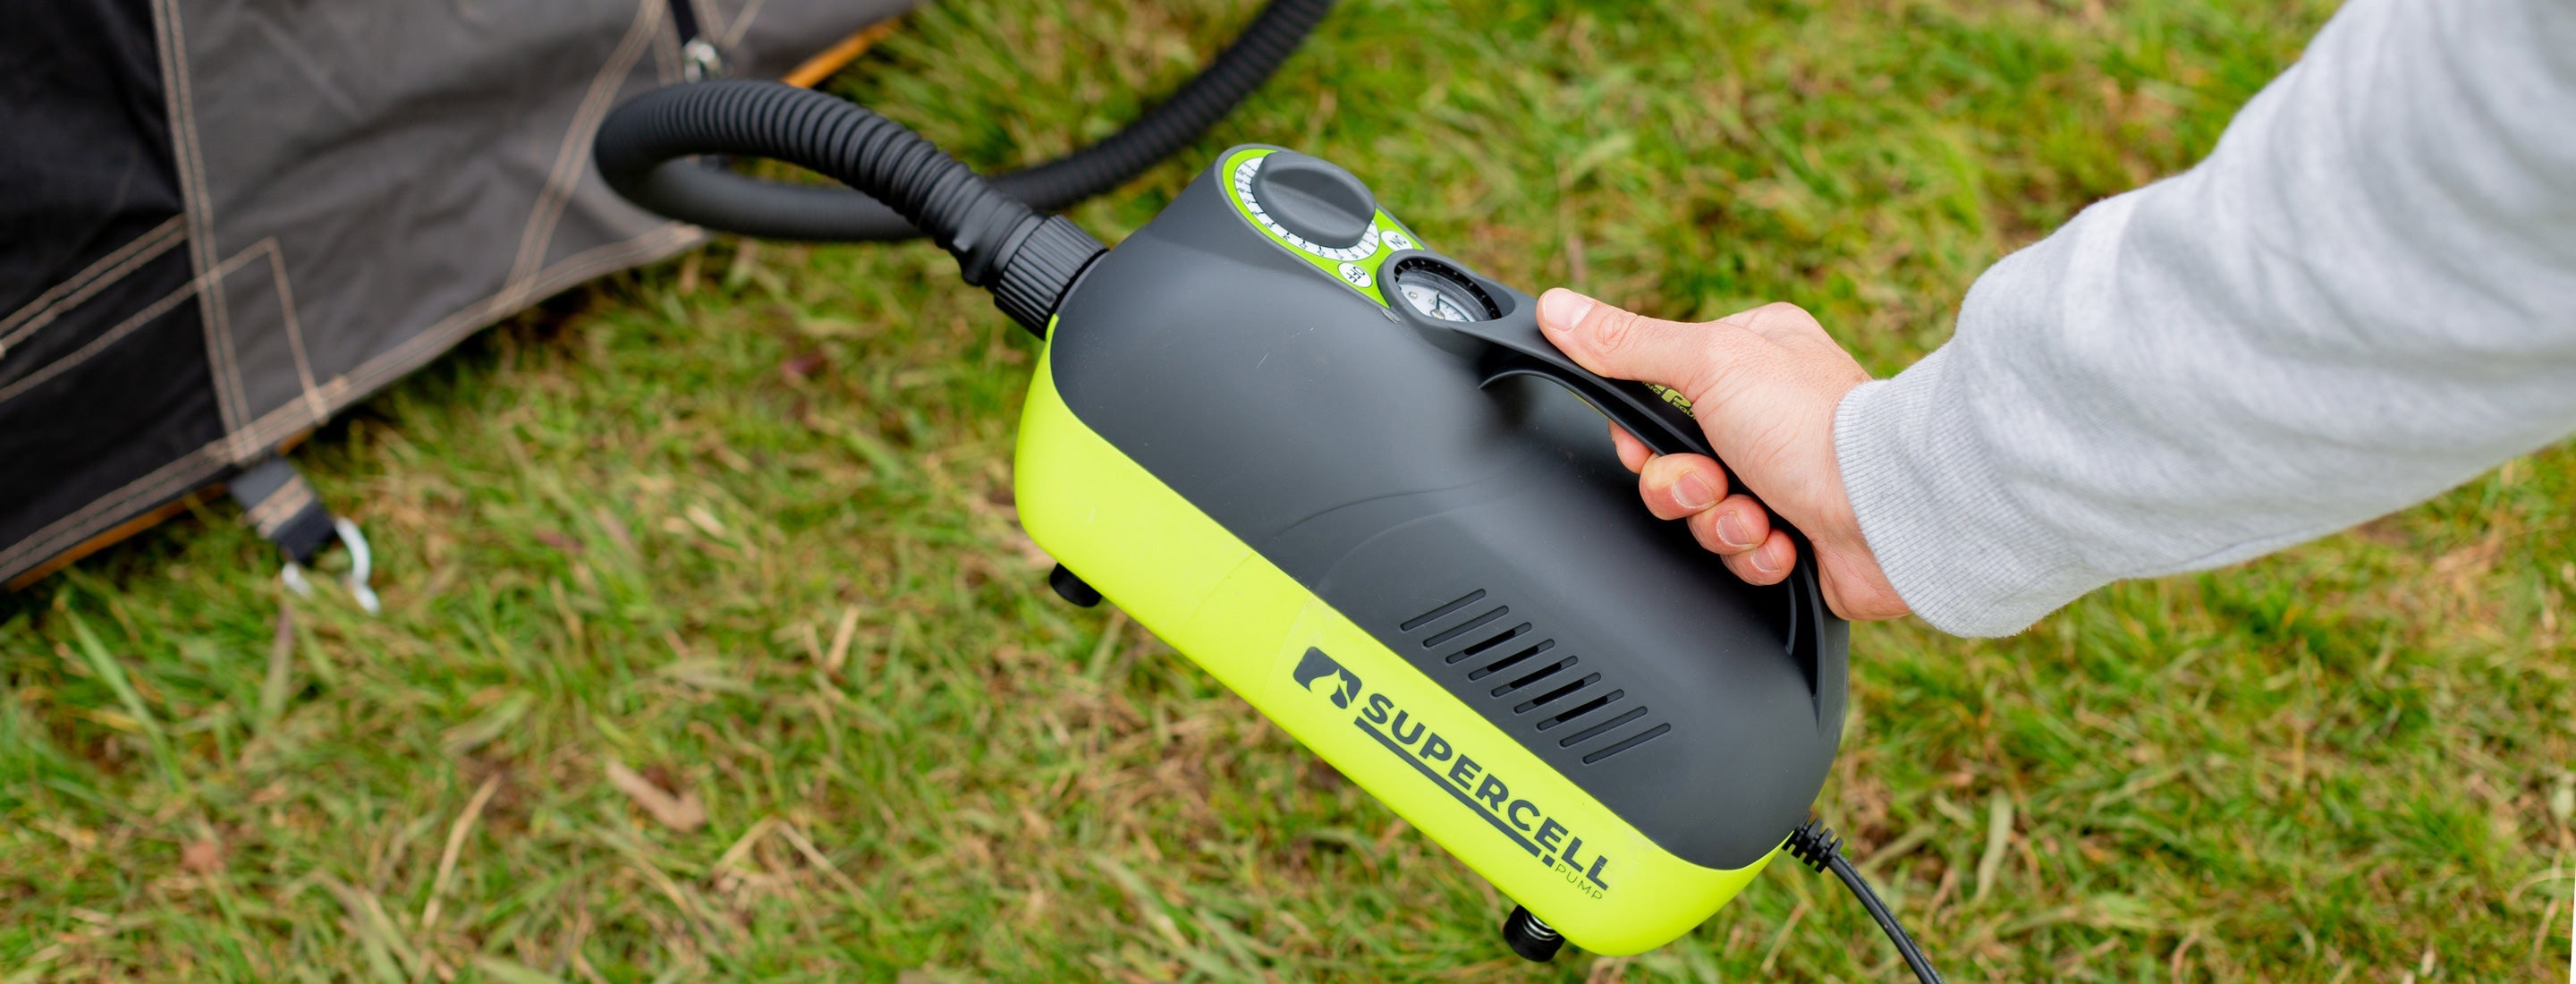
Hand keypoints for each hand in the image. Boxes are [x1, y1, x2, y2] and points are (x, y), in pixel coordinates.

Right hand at [1535, 289, 1909, 621]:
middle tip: (1713, 482)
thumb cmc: (1816, 428)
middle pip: (1673, 463)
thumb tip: (1559, 309)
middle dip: (1686, 488)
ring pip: (1705, 514)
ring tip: (1761, 516)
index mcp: (1751, 355)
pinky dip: (1760, 554)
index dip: (1640, 435)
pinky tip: (1789, 541)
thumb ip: (1628, 342)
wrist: (1890, 515)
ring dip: (1724, 524)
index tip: (1648, 446)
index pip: (1655, 395)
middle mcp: (1770, 412)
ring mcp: (1786, 476)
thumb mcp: (1708, 361)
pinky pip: (1743, 554)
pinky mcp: (1801, 534)